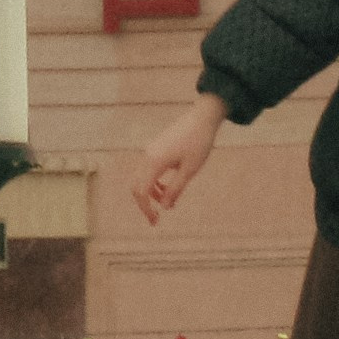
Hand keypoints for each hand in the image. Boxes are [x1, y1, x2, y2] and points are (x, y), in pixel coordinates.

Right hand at [132, 94, 227, 223]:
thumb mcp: (190, 170)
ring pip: (141, 178)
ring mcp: (150, 150)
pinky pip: (148, 169)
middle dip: (144, 204)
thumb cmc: (199, 143)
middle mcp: (148, 155)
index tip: (155, 221)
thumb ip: (175, 189)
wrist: (202, 117)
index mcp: (154, 161)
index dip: (145, 209)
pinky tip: (168, 187)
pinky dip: (154, 182)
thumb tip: (164, 207)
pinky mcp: (155, 148)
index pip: (141, 191)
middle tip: (156, 219)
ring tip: (168, 202)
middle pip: (136, 186)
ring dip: (150, 193)